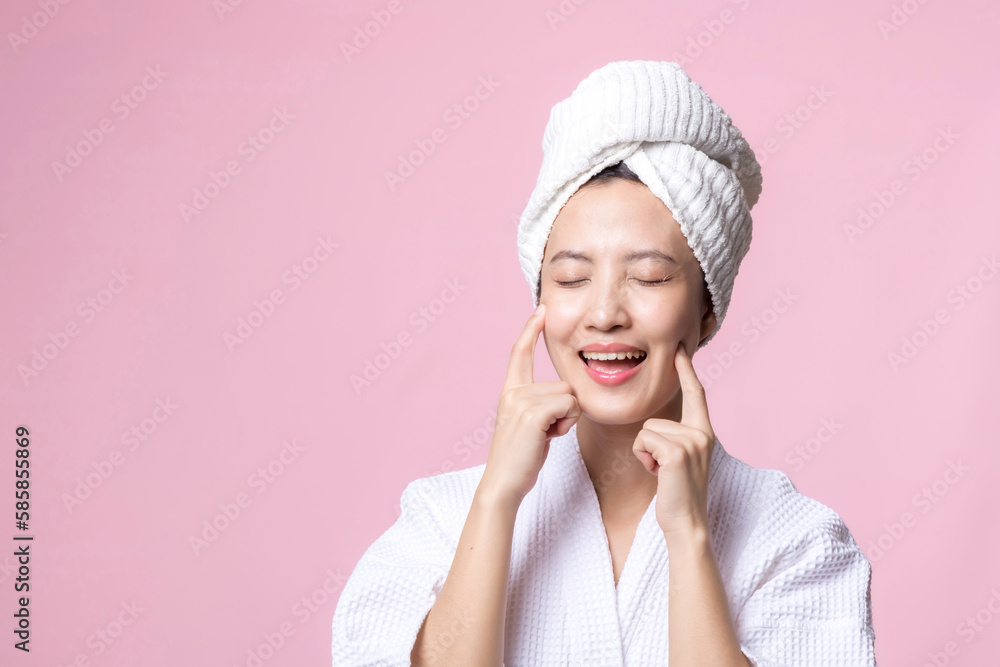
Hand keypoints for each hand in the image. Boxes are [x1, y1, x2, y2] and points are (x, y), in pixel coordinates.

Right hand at [479, 304, 581, 507]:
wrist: (503, 483)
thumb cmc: (520, 459)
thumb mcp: (530, 425)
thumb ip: (542, 405)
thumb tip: (568, 398)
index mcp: (510, 392)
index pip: (519, 353)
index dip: (531, 330)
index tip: (542, 309)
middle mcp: (513, 391)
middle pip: (563, 384)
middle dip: (567, 409)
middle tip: (547, 432)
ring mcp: (520, 400)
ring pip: (570, 395)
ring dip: (568, 418)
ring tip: (546, 436)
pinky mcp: (532, 412)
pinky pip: (569, 405)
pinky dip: (567, 423)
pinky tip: (548, 438)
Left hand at [632, 341, 716, 540]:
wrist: (685, 522)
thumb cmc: (676, 493)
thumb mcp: (679, 458)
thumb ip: (675, 438)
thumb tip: (654, 427)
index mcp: (703, 432)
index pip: (696, 393)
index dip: (686, 370)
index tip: (681, 348)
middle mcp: (701, 433)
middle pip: (653, 420)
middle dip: (648, 445)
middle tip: (664, 469)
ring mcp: (691, 442)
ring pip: (645, 431)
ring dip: (645, 453)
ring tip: (662, 473)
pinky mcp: (677, 452)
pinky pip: (643, 441)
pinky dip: (643, 458)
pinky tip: (658, 475)